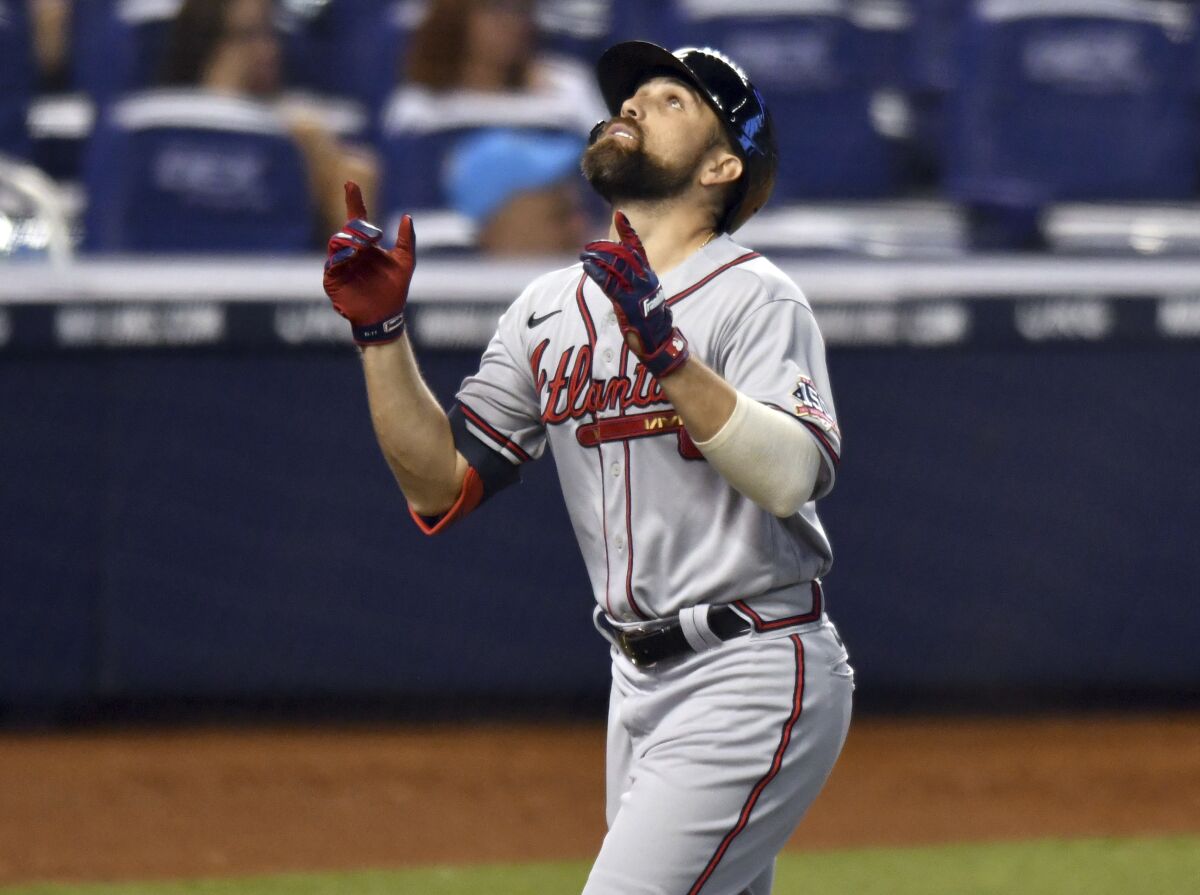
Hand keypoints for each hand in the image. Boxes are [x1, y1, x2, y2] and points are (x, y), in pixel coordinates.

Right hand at [323, 182, 415, 345]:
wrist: (384, 317)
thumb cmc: (394, 290)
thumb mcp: (405, 263)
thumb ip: (406, 241)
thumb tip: (407, 216)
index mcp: (366, 245)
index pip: (357, 218)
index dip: (354, 200)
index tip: (351, 183)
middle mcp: (351, 251)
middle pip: (347, 229)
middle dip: (358, 229)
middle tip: (372, 236)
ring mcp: (340, 264)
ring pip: (336, 243)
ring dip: (349, 241)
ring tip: (361, 247)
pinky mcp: (332, 279)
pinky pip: (331, 263)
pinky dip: (340, 258)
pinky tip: (351, 257)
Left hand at [580, 212, 689, 378]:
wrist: (660, 343)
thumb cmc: (652, 323)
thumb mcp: (646, 298)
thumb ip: (635, 285)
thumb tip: (622, 276)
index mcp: (650, 276)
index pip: (638, 248)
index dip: (628, 231)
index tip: (619, 215)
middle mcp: (645, 279)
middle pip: (623, 254)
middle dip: (604, 246)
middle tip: (589, 245)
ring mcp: (638, 291)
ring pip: (616, 267)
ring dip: (597, 258)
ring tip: (583, 254)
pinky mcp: (629, 303)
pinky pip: (611, 284)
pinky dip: (598, 273)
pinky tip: (587, 268)